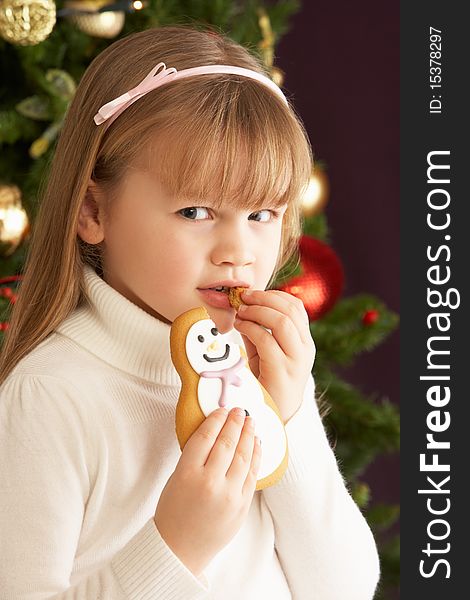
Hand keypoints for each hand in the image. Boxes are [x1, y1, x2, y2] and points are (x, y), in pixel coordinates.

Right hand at [154, 407, 260, 576]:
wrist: (179, 550)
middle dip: (235, 423)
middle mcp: (210, 483)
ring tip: (250, 422)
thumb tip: (217, 433)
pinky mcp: (242, 506)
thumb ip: (196, 457)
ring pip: (243, 456)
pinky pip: (252, 474)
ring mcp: (229, 495)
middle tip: (239, 410)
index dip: (216, 419)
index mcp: (187, 473)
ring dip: (248, 436)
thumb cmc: (173, 511)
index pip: (205, 437)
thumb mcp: (176, 478)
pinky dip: (256, 456)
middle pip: (227, 443)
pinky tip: (256, 444)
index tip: (222, 409)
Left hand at [233, 290, 315, 422]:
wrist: (275, 417)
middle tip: (242, 297)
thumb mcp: (265, 352)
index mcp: (304, 341)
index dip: (274, 295)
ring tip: (240, 311)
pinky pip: (267, 341)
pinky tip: (239, 327)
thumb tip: (242, 307)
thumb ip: (258, 331)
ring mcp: (296, 361)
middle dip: (263, 298)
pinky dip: (250, 328)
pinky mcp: (282, 372)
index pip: (296, 307)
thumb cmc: (267, 382)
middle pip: (290, 310)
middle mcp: (305, 349)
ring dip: (257, 311)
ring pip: (282, 322)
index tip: (253, 294)